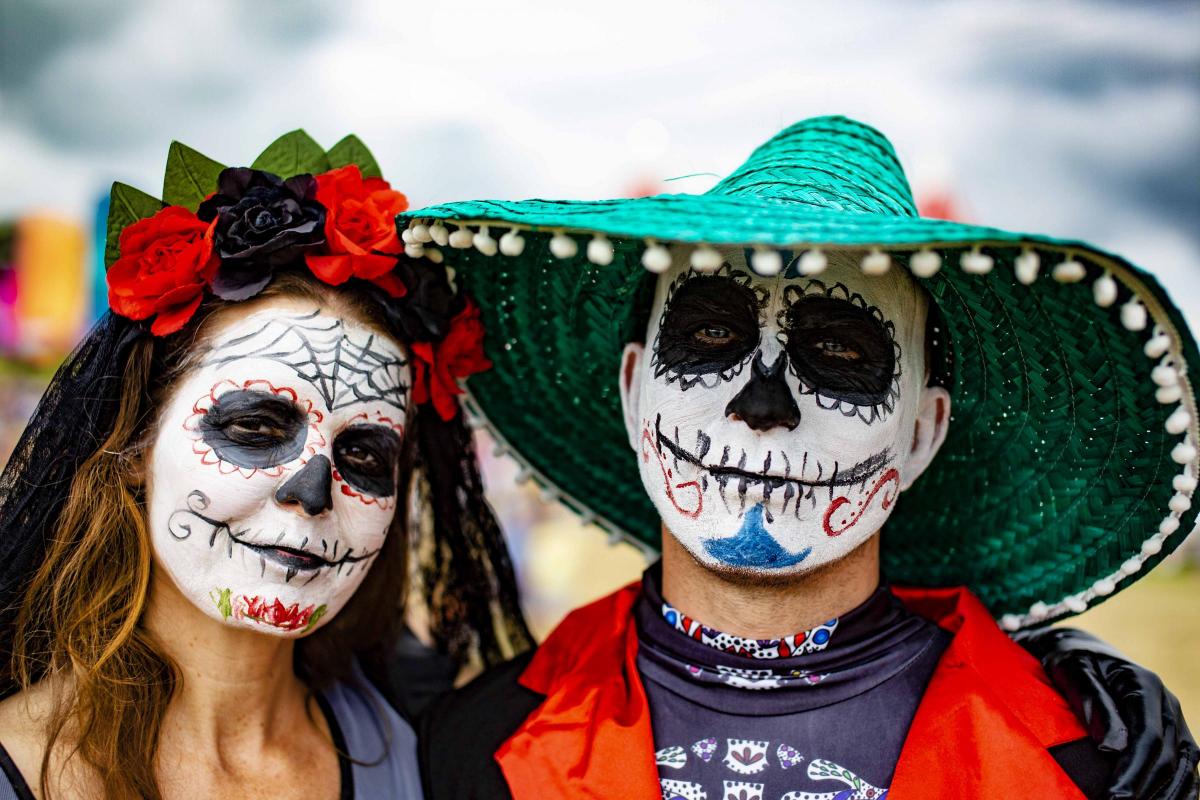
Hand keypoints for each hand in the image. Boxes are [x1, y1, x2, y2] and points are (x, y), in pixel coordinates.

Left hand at [1015, 626, 1198, 799]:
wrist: (1080, 650)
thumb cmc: (1071, 660)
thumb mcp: (1073, 672)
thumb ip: (1093, 704)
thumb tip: (1112, 748)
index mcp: (1145, 684)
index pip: (1148, 737)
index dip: (1134, 771)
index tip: (1114, 797)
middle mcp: (1167, 703)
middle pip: (1168, 757)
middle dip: (1145, 789)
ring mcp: (1173, 719)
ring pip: (1184, 766)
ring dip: (1166, 795)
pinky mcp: (1172, 734)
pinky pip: (1184, 767)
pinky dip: (1177, 790)